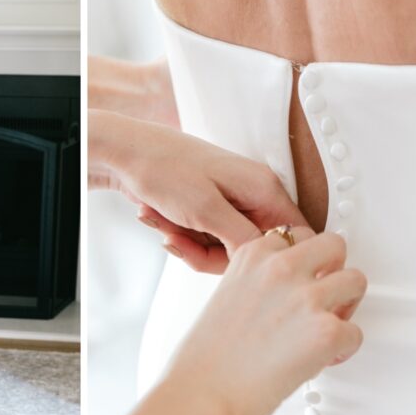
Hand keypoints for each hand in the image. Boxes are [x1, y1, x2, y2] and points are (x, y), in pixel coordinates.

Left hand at [90, 110, 308, 272]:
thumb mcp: (206, 211)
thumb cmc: (163, 169)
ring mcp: (231, 200)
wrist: (123, 151)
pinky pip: (206, 238)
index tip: (234, 262)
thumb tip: (268, 263)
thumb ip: (244, 240)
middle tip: (178, 241)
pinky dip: (181, 235)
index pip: (293, 237)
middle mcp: (253, 193)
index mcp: (264, 188)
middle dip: (210, 253)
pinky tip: (159, 219)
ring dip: (189, 243)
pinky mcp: (210, 206)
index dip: (268, 259)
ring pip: (224, 247)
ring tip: (163, 223)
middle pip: (252, 249)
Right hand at [165, 228, 365, 414]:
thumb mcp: (227, 294)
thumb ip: (259, 280)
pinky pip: (356, 332)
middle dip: (334, 271)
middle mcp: (282, 267)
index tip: (301, 282)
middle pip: (335, 246)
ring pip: (356, 281)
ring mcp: (306, 297)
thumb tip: (290, 290)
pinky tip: (320, 360)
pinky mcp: (326, 331)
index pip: (298, 235)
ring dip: (346, 307)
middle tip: (322, 301)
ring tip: (323, 330)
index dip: (305, 262)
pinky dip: (344, 349)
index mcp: (254, 255)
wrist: (202, 395)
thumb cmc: (208, 356)